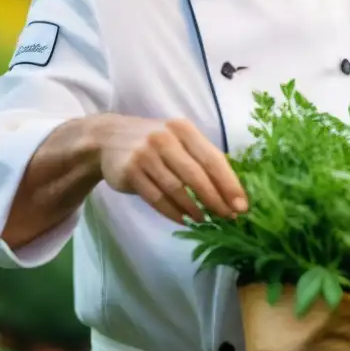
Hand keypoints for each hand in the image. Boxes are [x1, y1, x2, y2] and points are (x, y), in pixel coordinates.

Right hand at [94, 115, 247, 223]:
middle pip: (195, 175)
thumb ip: (200, 158)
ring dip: (193, 209)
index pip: (212, 158)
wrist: (108, 139)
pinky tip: (184, 220)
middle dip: (215, 199)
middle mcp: (165, 139)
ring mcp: (146, 155)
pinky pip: (156, 197)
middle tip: (227, 217)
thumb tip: (230, 190)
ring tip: (205, 220)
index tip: (241, 205)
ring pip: (176, 189)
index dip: (228, 184)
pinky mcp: (130, 172)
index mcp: (183, 129)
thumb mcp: (178, 139)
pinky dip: (172, 212)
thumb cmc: (154, 142)